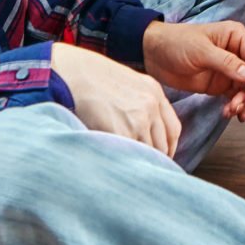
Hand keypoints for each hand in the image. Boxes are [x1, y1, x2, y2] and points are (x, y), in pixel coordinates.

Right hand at [51, 42, 180, 157]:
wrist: (71, 73)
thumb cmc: (91, 79)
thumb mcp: (125, 83)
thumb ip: (140, 103)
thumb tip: (143, 132)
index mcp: (154, 92)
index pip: (173, 130)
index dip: (167, 148)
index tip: (158, 158)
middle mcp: (151, 106)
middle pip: (163, 145)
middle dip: (153, 159)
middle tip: (141, 169)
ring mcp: (139, 120)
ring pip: (148, 154)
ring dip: (138, 163)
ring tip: (126, 171)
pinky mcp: (121, 132)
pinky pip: (130, 156)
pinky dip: (125, 164)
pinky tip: (117, 166)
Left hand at [142, 20, 244, 121]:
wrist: (153, 54)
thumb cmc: (175, 42)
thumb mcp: (201, 51)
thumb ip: (226, 62)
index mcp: (235, 36)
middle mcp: (235, 53)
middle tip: (240, 104)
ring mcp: (228, 70)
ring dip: (242, 102)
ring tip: (231, 111)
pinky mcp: (219, 84)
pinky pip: (234, 96)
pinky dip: (234, 106)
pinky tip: (229, 113)